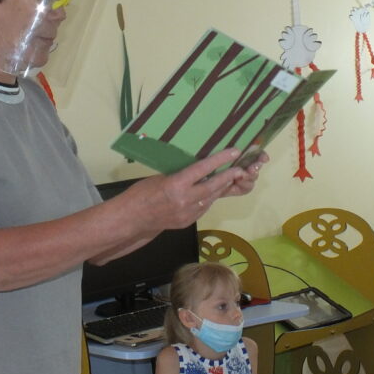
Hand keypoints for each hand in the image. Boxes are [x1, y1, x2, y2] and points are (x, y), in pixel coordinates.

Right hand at [126, 149, 266, 228]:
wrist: (132, 219)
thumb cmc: (141, 193)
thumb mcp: (161, 178)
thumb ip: (181, 176)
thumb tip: (197, 171)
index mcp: (176, 185)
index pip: (203, 169)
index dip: (220, 159)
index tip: (234, 152)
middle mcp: (185, 200)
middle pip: (213, 186)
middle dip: (228, 176)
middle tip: (240, 168)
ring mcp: (188, 213)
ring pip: (211, 198)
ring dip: (221, 188)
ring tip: (231, 178)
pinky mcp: (188, 222)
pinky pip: (203, 208)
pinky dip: (209, 198)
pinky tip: (213, 192)